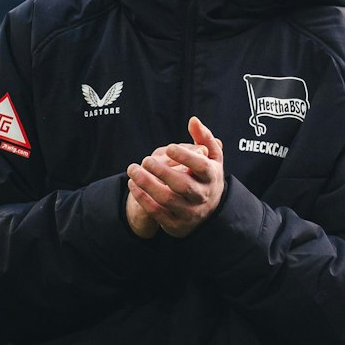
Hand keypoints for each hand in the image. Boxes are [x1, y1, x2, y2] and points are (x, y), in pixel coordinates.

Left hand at [127, 116, 226, 238]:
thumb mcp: (212, 157)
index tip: (169, 147)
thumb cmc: (205, 177)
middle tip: (145, 160)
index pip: (202, 167)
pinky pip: (157, 212)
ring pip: (167, 199)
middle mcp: (203, 196)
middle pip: (183, 185)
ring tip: (132, 169)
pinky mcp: (176, 224)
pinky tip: (132, 184)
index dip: (186, 157)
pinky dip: (142, 198)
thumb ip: (204, 138)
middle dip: (162, 171)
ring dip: (147, 184)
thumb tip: (193, 120)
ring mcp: (190, 212)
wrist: (208, 211)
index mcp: (212, 177)